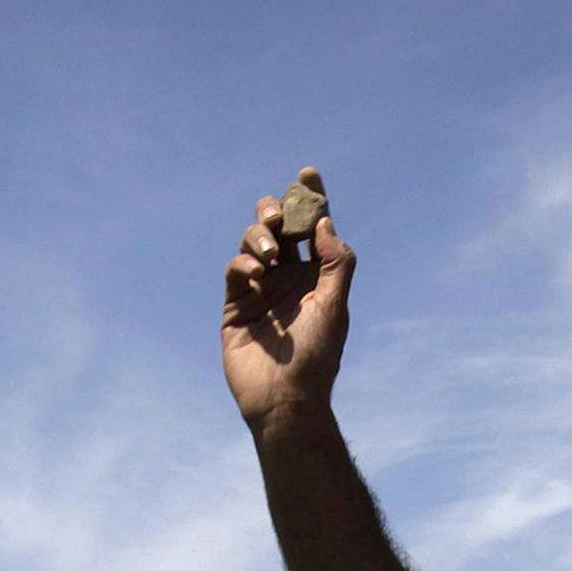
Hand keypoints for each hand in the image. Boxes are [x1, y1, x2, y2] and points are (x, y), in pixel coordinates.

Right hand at [221, 172, 356, 431]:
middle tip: (278, 218)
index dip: (311, 198)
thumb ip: (334, 262)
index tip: (308, 172)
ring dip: (260, 236)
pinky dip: (243, 262)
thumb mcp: (335, 306)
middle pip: (279, 225)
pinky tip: (254, 272)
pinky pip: (236, 267)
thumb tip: (324, 222)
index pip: (314, 228)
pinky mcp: (236, 302)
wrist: (283, 398)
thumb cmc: (317, 357)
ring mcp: (261, 287)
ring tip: (269, 254)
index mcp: (317, 274)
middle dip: (277, 211)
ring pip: (255, 240)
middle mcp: (289, 276)